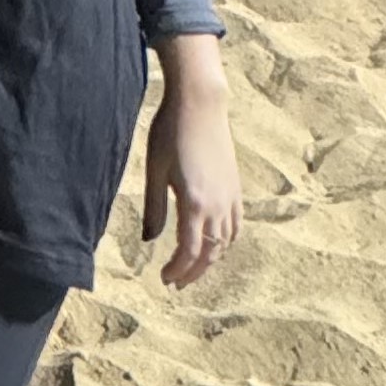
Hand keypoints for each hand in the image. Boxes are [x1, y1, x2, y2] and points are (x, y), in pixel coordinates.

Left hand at [142, 40, 241, 285]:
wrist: (200, 103)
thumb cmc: (169, 132)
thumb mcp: (154, 170)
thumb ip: (153, 207)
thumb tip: (149, 240)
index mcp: (194, 203)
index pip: (189, 252)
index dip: (178, 270)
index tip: (165, 279)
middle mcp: (218, 205)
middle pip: (210, 252)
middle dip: (194, 271)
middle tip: (176, 282)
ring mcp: (231, 196)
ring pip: (226, 241)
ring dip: (210, 258)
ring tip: (193, 267)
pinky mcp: (236, 186)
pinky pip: (236, 224)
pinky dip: (226, 241)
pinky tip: (215, 242)